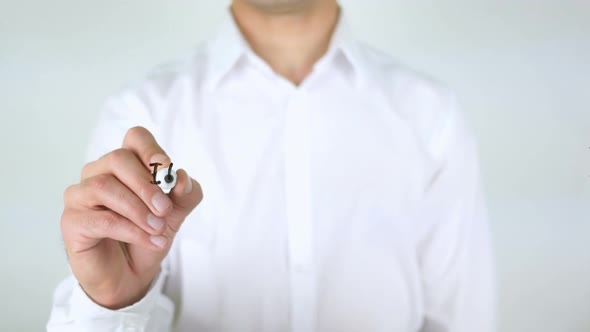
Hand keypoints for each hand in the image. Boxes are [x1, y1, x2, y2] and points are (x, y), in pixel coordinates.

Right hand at [61, 126, 202, 308]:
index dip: (151, 150)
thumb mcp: (176, 212)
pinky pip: (100, 219)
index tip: (167, 170)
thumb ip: (185, 193)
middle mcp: (99, 172)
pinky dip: (131, 230)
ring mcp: (81, 195)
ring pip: (104, 187)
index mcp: (126, 163)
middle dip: (146, 185)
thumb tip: (181, 177)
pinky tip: (150, 241)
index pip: (135, 138)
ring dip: (138, 210)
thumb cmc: (148, 233)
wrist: (131, 273)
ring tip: (158, 229)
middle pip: (118, 159)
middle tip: (165, 209)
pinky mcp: (72, 221)